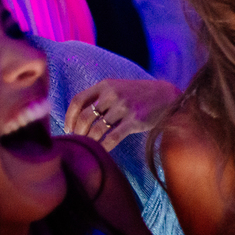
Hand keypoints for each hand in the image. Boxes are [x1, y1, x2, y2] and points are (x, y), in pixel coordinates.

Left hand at [65, 78, 181, 150]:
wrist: (167, 96)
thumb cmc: (138, 95)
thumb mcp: (118, 88)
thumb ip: (99, 98)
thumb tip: (75, 117)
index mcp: (106, 85)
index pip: (78, 100)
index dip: (69, 117)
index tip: (68, 129)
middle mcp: (113, 94)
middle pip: (85, 117)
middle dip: (78, 132)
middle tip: (79, 140)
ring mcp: (124, 107)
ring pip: (97, 130)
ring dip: (90, 141)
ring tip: (90, 145)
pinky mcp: (135, 120)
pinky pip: (112, 138)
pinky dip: (105, 147)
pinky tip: (103, 150)